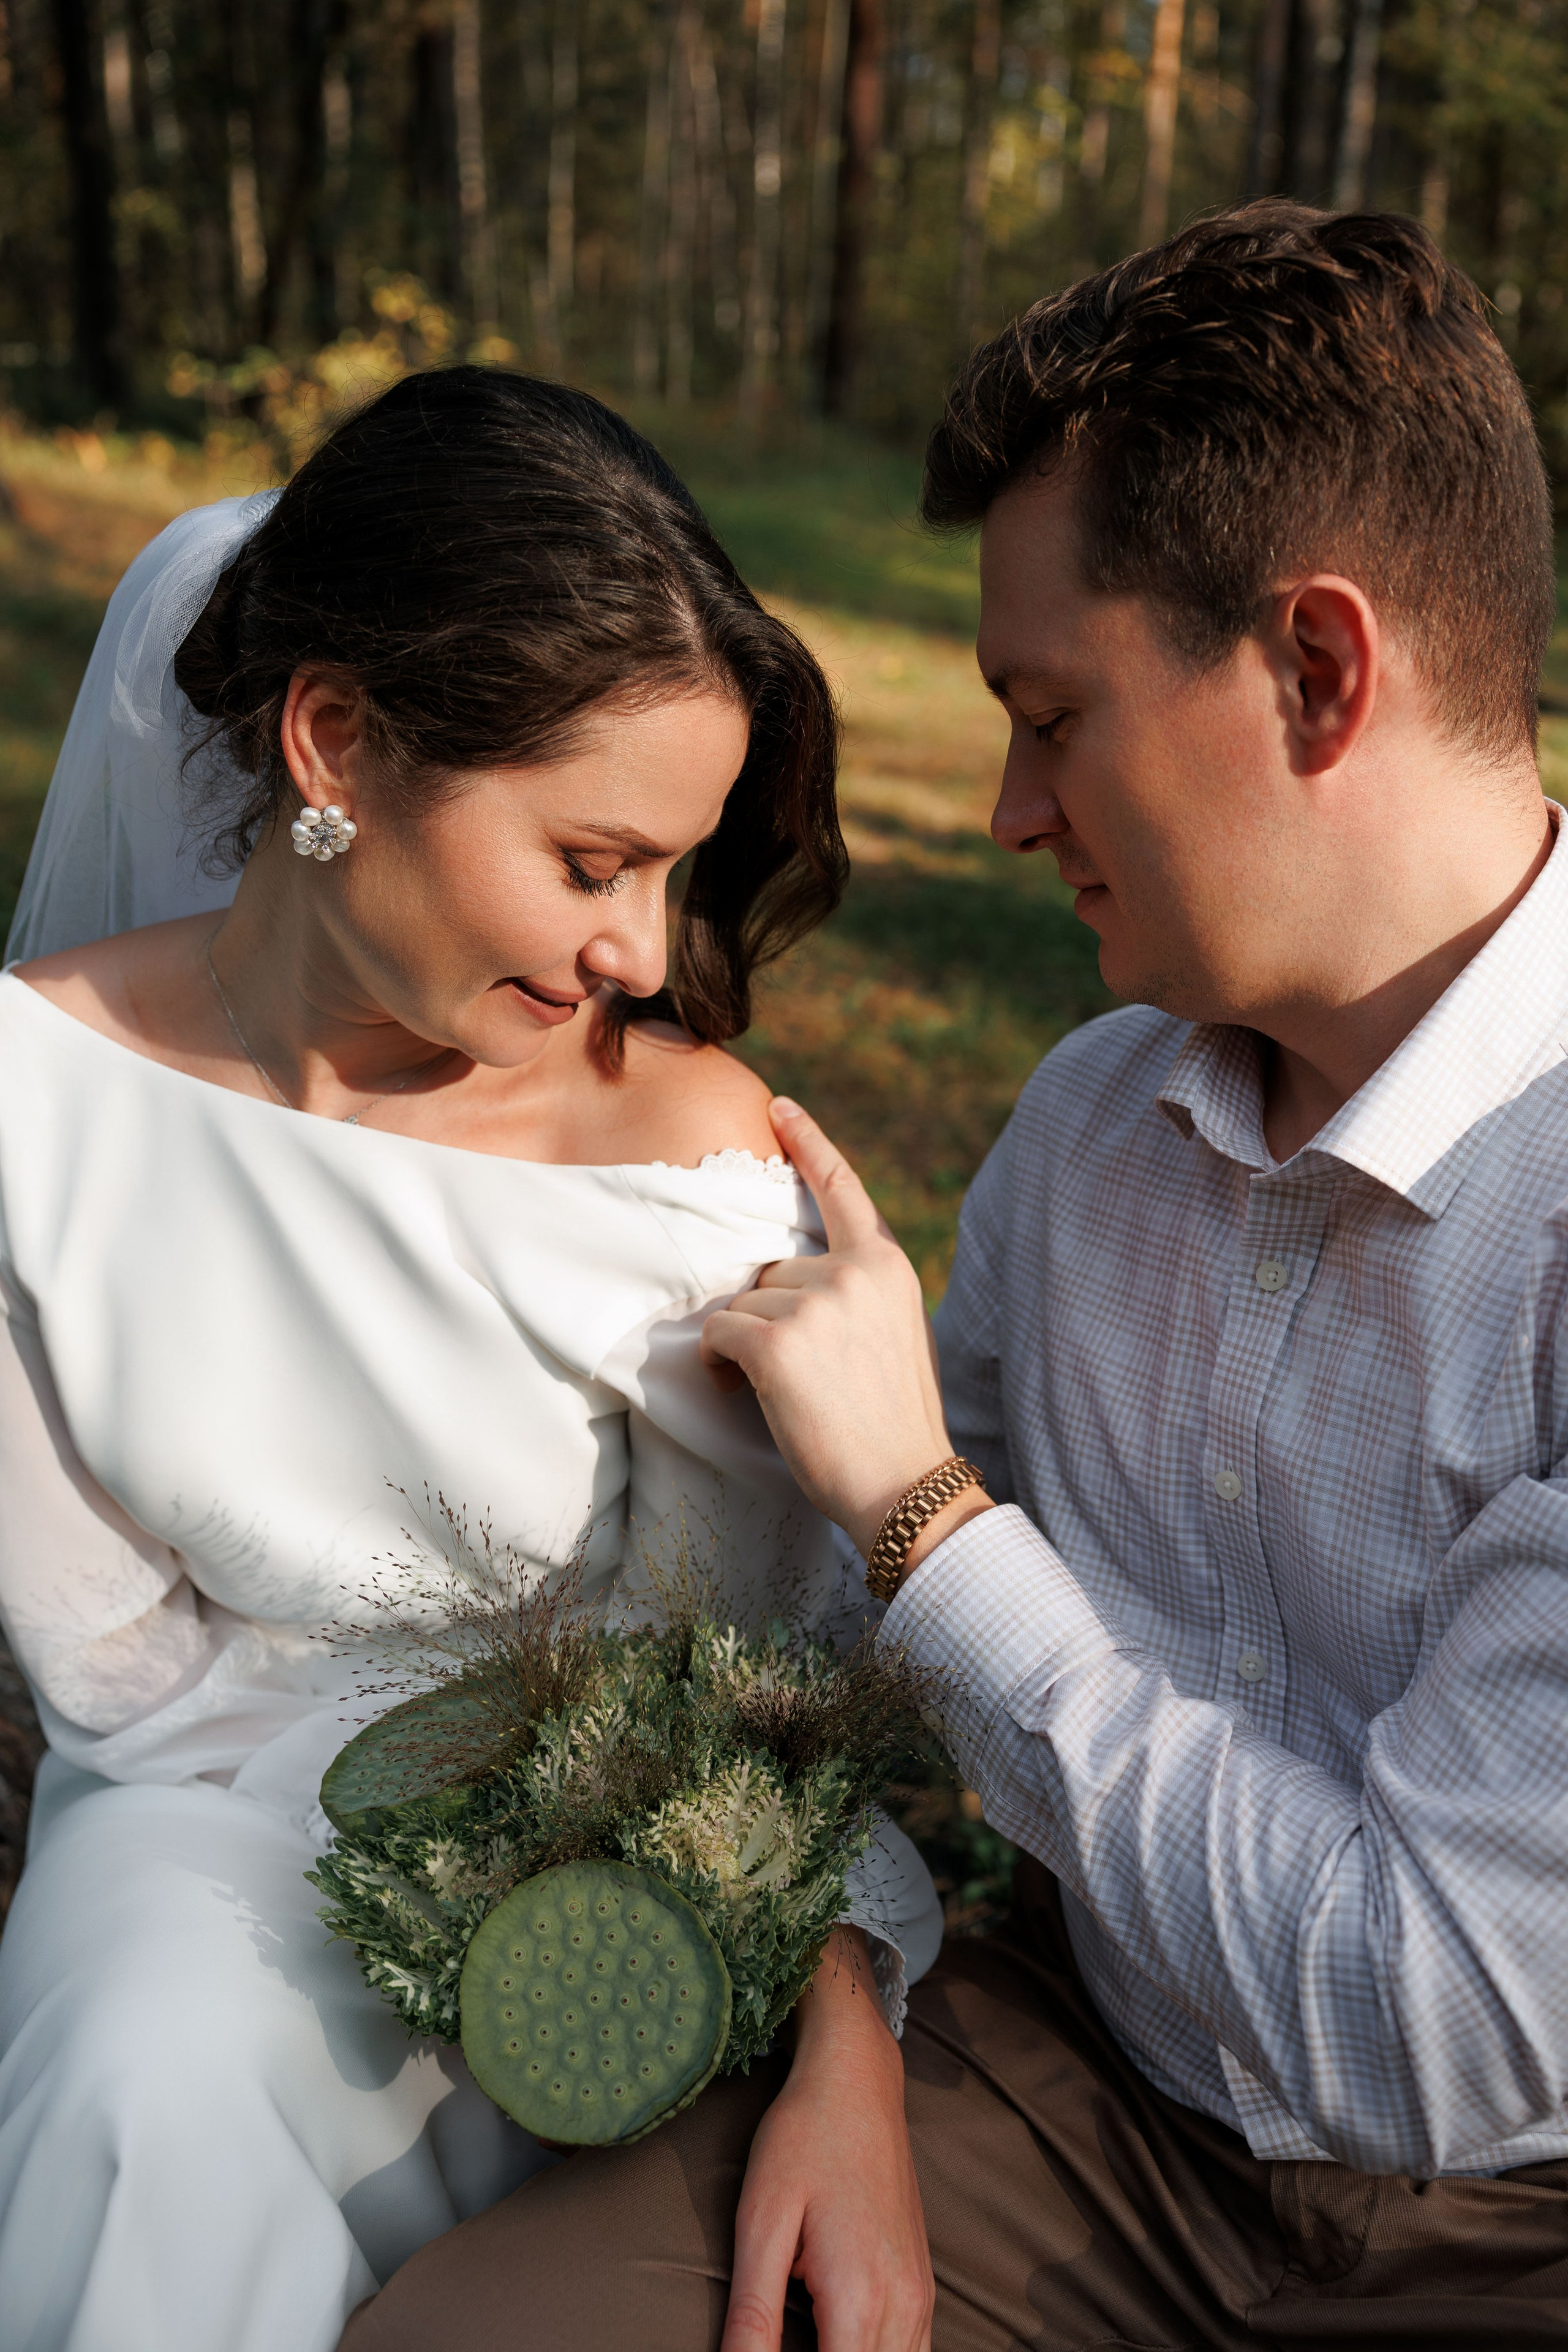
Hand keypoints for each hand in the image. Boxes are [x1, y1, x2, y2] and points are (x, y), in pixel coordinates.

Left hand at [701, 1100, 990, 1560]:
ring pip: (744, 1303)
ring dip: (746, 1343)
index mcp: (887, 1266)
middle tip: (797, 1371)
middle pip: (773, 1268)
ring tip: (781, 1389)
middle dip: (771, 1315)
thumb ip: (858, 1290)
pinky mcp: (777, 1341)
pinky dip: (719, 1361)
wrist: (904, 1483)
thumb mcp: (896, 1332)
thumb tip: (798, 1277)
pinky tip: (743, 1388)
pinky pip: (719, 1332)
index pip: (841, 1189)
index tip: (779, 1107)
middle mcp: (853, 1272)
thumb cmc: (894, 1421)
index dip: (808, 1143)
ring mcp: (816, 1302)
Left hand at [722, 1930, 933, 2351]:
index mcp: (859, 2298)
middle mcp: (903, 2305)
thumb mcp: (761, 2222)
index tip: (762, 2351)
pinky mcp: (922, 2282)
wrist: (856, 2080)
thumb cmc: (803, 2139)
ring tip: (807, 2335)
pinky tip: (841, 2340)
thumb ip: (753, 2315)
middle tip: (779, 2336)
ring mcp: (920, 2295)